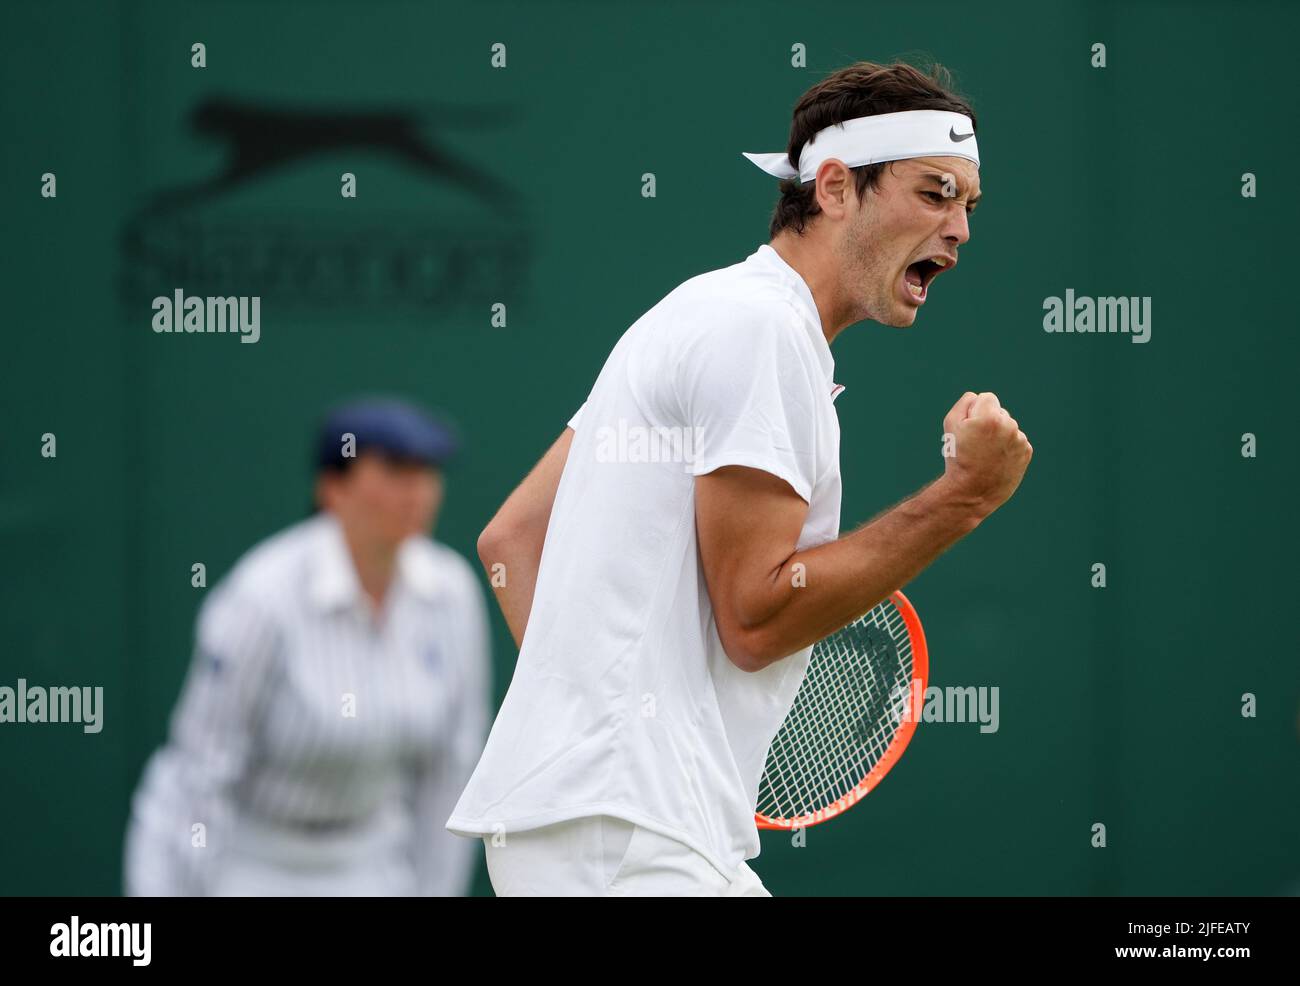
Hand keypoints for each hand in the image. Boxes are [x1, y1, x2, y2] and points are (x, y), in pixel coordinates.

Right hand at [940, 391, 1032, 517]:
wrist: (973, 491)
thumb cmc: (958, 458)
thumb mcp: (950, 426)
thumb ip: (964, 403)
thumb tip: (978, 398)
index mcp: (990, 417)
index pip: (987, 397)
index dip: (975, 411)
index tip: (970, 427)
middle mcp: (1009, 426)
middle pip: (999, 412)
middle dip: (989, 422)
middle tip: (976, 444)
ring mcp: (1020, 440)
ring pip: (1008, 427)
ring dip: (999, 435)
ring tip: (986, 454)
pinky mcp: (1027, 452)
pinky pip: (1016, 441)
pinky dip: (1007, 447)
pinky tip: (996, 460)